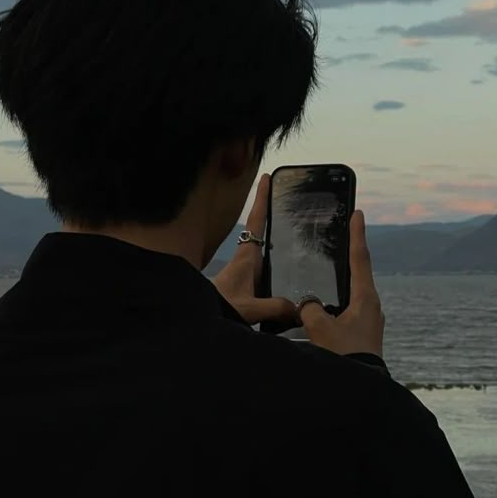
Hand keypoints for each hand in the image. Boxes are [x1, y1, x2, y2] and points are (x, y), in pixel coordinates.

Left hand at [212, 174, 297, 325]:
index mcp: (246, 256)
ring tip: (298, 232)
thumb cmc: (218, 308)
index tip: (266, 178)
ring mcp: (245, 271)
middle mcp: (246, 259)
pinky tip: (291, 275)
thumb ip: (275, 307)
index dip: (261, 199)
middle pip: (261, 229)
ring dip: (276, 239)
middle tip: (289, 198)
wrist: (196, 319)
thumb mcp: (249, 309)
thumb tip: (300, 307)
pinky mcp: (245, 285)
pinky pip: (265, 269)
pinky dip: (278, 264)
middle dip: (272, 213)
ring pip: (264, 249)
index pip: (255, 221)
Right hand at [299, 210, 384, 357]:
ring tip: (325, 270)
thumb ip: (309, 308)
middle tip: (341, 235)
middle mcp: (371, 306)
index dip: (357, 234)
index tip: (358, 213)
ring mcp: (369, 321)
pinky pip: (346, 309)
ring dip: (340, 281)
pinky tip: (321, 307)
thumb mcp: (320, 328)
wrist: (360, 394)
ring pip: (351, 293)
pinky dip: (335, 301)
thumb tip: (307, 303)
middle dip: (348, 254)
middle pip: (358, 272)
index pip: (360, 258)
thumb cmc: (343, 358)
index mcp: (366, 299)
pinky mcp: (362, 334)